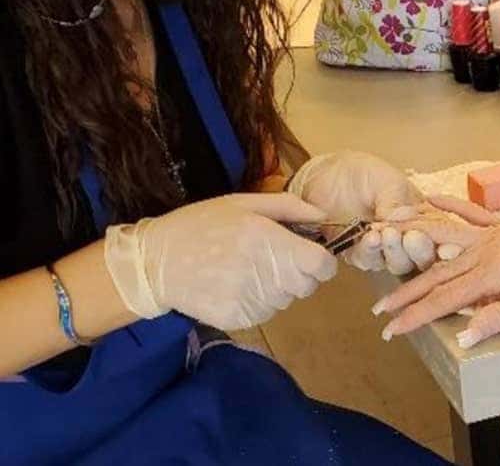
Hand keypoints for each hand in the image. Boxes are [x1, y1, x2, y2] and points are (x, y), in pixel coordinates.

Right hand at [103, 192, 337, 329]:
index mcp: (269, 241)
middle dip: (298, 273)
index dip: (321, 261)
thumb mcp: (243, 203)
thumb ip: (289, 207)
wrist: (152, 262)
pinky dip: (258, 302)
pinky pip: (265, 313)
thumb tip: (324, 214)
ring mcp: (251, 301)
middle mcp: (264, 274)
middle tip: (271, 259)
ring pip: (287, 300)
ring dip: (277, 288)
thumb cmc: (201, 225)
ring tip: (246, 270)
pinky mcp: (238, 319)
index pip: (321, 266)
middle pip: (307, 285)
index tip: (308, 254)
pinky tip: (234, 286)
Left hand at [288, 150, 432, 273]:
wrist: (328, 176)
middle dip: (420, 251)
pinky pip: (369, 261)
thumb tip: (407, 218)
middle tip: (413, 237)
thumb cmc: (366, 174)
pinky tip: (371, 237)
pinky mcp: (360, 256)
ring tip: (388, 234)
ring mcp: (385, 250)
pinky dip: (371, 251)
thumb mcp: (388, 181)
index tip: (446, 247)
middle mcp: (409, 239)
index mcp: (425, 220)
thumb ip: (398, 201)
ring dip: (395, 252)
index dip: (448, 246)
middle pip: (423, 257)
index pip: (442, 237)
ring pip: (398, 264)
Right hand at [372, 195, 499, 347]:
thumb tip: (464, 336)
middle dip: (405, 292)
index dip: (416, 316)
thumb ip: (499, 317)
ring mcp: (493, 235)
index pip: (446, 300)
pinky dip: (446, 206)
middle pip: (437, 273)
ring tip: (382, 236)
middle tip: (378, 309)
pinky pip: (469, 214)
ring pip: (443, 238)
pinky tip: (427, 199)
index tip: (391, 330)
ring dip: (412, 238)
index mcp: (494, 272)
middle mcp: (488, 248)